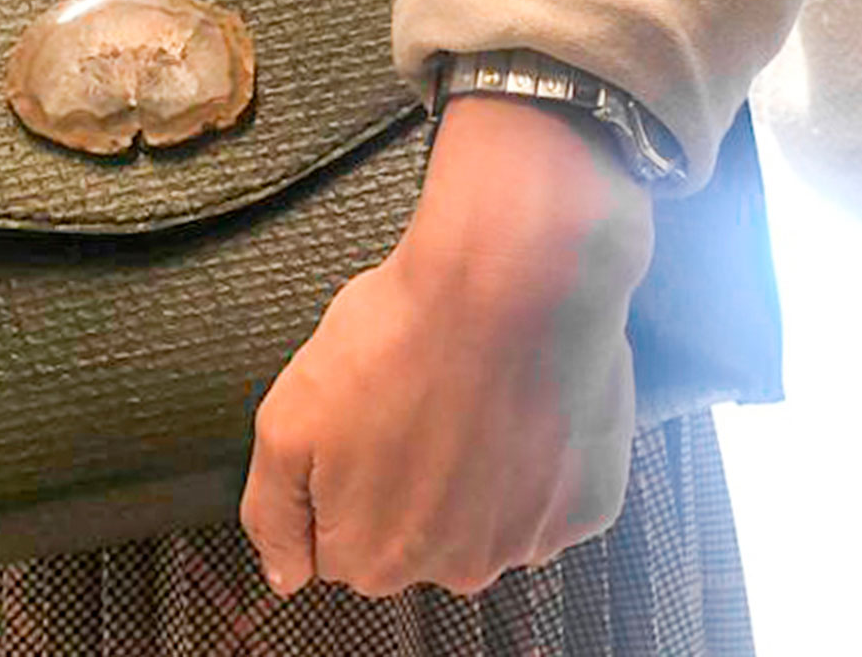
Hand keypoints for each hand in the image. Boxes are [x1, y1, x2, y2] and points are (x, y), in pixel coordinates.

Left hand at [240, 94, 653, 596]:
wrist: (507, 285)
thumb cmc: (396, 342)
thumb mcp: (286, 422)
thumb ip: (274, 512)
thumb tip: (283, 576)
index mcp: (375, 557)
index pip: (337, 549)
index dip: (338, 481)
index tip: (353, 428)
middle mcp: (455, 570)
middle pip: (411, 541)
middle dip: (401, 483)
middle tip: (407, 406)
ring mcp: (528, 541)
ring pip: (478, 521)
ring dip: (469, 472)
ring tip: (463, 398)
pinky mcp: (587, 505)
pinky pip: (544, 498)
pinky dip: (530, 460)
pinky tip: (515, 405)